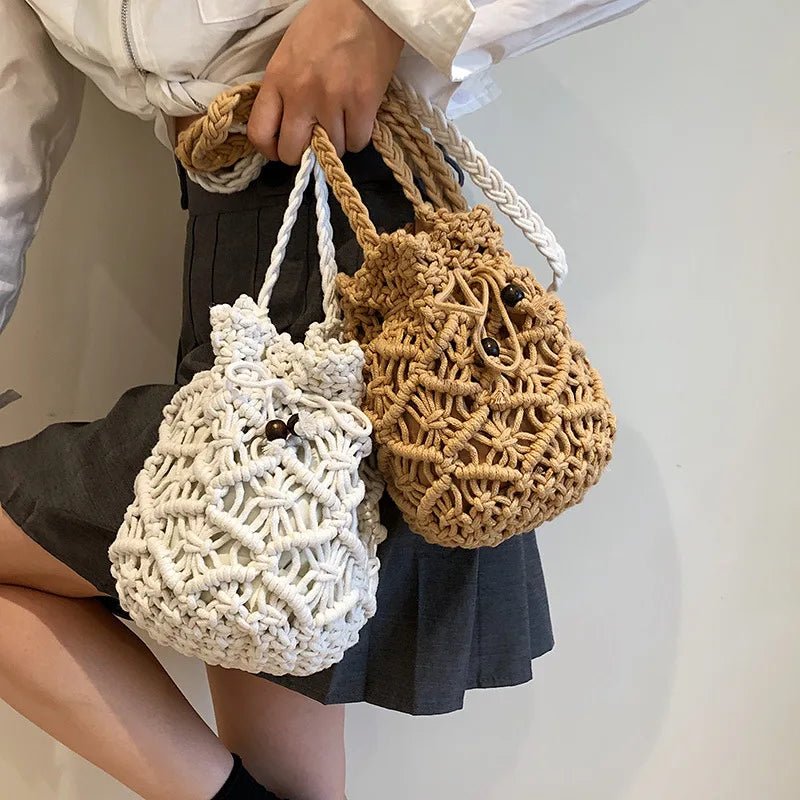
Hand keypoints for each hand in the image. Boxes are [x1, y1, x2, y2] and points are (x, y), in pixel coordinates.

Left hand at [247, 0, 403, 164]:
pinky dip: (358, 136)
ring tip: (342, 122)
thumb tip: (290, 125)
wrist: (365, 3)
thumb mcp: (290, 52)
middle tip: (315, 144)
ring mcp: (331, 101)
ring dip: (337, 143)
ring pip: (330, 150)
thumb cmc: (328, 21)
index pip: (260, 132)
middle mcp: (300, 94)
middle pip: (291, 152)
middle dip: (304, 154)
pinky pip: (357, 141)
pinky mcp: (361, 103)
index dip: (271, 150)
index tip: (282, 149)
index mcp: (277, 79)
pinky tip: (359, 119)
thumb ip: (285, 89)